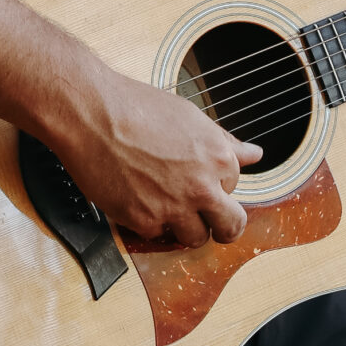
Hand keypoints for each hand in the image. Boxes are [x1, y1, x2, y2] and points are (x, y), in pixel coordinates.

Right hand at [51, 67, 260, 246]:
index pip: (233, 187)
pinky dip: (148, 221)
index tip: (198, 177)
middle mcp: (203, 186)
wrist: (91, 112)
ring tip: (164, 204)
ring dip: (184, 226)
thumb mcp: (190, 117)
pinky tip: (136, 197)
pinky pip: (156, 234)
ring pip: (195, 238)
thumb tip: (254, 153)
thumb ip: (225, 142)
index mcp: (219, 158)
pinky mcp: (144, 220)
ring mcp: (174, 207)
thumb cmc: (136, 107)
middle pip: (230, 227)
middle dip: (222, 226)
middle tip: (207, 221)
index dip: (215, 184)